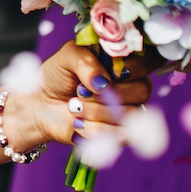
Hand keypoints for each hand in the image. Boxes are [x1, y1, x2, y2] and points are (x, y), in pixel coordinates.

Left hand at [18, 41, 151, 149]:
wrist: (41, 106)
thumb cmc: (57, 76)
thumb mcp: (67, 55)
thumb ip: (86, 60)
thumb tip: (104, 82)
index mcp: (123, 62)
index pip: (150, 61)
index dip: (134, 67)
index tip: (111, 72)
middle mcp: (131, 86)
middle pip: (142, 90)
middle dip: (108, 93)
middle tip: (80, 91)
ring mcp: (128, 111)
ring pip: (130, 114)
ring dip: (97, 111)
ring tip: (73, 107)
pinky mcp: (120, 135)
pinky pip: (122, 136)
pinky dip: (95, 129)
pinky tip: (78, 124)